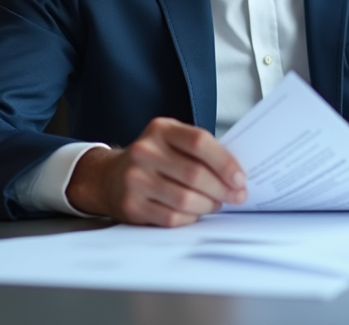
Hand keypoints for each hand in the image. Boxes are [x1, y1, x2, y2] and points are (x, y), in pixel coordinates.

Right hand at [65, 117, 246, 226]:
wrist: (109, 177)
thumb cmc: (153, 159)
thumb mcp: (171, 141)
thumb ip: (200, 150)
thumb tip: (236, 175)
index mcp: (161, 130)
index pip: (199, 142)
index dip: (225, 162)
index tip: (240, 178)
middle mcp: (145, 151)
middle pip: (195, 174)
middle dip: (222, 189)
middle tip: (236, 196)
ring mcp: (135, 179)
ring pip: (185, 199)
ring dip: (208, 205)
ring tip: (216, 203)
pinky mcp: (132, 206)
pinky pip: (172, 218)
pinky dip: (190, 218)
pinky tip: (195, 212)